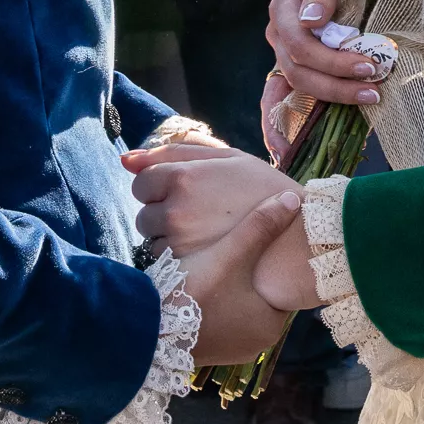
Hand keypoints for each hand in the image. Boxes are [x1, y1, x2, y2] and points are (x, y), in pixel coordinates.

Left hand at [126, 144, 295, 255]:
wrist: (297, 237)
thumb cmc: (265, 191)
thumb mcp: (228, 158)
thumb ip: (177, 152)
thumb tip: (126, 159)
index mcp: (182, 178)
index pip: (141, 182)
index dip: (160, 187)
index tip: (183, 192)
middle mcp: (174, 212)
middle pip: (144, 214)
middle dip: (162, 214)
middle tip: (197, 215)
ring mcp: (179, 244)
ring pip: (153, 241)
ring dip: (169, 238)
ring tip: (205, 235)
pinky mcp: (187, 271)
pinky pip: (167, 263)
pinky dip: (180, 259)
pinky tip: (206, 253)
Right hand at [182, 190, 302, 365]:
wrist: (149, 330)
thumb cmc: (197, 293)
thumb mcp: (230, 254)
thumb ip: (260, 226)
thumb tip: (293, 199)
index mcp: (271, 325)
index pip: (279, 285)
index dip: (268, 261)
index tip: (256, 243)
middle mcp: (257, 344)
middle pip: (258, 296)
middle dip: (247, 274)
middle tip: (233, 249)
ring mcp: (233, 351)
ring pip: (238, 307)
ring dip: (228, 288)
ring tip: (216, 263)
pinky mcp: (211, 351)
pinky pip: (221, 320)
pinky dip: (215, 303)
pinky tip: (202, 284)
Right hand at [261, 0, 384, 151]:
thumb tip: (313, 20)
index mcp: (284, 7)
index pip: (301, 45)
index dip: (334, 61)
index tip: (371, 66)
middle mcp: (278, 33)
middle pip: (300, 70)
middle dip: (338, 83)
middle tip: (376, 87)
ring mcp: (283, 52)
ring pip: (298, 84)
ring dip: (332, 96)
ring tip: (369, 98)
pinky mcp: (294, 65)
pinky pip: (276, 97)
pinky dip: (276, 123)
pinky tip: (282, 147)